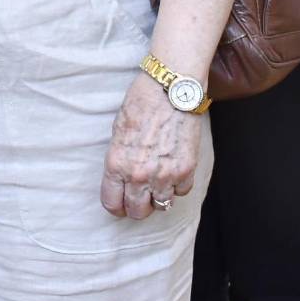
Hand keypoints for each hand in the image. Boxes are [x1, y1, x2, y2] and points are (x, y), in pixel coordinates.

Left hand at [100, 74, 199, 219]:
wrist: (171, 88)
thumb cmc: (141, 103)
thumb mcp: (118, 131)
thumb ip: (120, 159)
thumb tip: (122, 177)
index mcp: (117, 164)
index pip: (112, 203)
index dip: (116, 205)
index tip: (120, 203)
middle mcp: (140, 174)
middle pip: (137, 212)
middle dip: (136, 206)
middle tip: (139, 196)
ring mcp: (165, 174)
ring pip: (161, 206)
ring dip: (158, 197)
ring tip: (157, 183)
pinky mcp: (187, 170)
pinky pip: (181, 192)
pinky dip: (177, 186)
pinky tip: (173, 171)